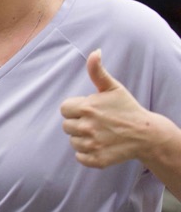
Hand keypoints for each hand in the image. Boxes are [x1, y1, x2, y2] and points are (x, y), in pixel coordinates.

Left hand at [60, 49, 152, 168]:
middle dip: (78, 123)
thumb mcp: (112, 88)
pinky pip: (80, 157)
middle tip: (96, 123)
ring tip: (100, 134)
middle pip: (66, 126)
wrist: (147, 135)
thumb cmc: (127, 109)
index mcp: (87, 108)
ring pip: (73, 142)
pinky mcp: (97, 160)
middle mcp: (87, 126)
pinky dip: (87, 154)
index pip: (64, 109)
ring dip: (83, 139)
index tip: (89, 110)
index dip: (75, 109)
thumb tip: (95, 52)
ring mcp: (92, 144)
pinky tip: (100, 146)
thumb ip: (97, 71)